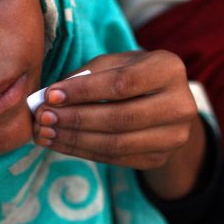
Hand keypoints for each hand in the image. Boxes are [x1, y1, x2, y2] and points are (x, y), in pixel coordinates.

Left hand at [32, 50, 204, 197]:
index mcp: (169, 69)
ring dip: (74, 140)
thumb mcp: (116, 63)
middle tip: (43, 118)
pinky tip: (60, 144)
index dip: (84, 91)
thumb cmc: (133, 75)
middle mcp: (181, 105)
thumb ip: (86, 75)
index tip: (51, 95)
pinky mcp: (160, 158)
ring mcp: (174, 137)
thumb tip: (49, 97)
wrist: (165, 103)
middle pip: (120, 118)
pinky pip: (115, 159)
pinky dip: (83, 152)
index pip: (122, 84)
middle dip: (76, 119)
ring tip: (45, 134)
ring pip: (116, 144)